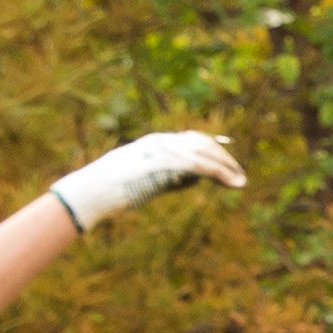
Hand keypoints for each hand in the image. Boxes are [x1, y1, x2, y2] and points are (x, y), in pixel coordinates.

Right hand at [49, 130, 242, 231]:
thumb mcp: (142, 177)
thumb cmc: (111, 189)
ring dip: (227, 166)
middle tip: (238, 175)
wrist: (91, 192)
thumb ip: (167, 176)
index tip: (226, 163)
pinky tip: (234, 183)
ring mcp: (163, 151)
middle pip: (202, 143)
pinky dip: (222, 174)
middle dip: (224, 158)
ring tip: (241, 181)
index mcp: (155, 143)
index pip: (191, 140)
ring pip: (205, 153)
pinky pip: (202, 166)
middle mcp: (162, 142)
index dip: (213, 150)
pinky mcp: (166, 165)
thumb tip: (191, 179)